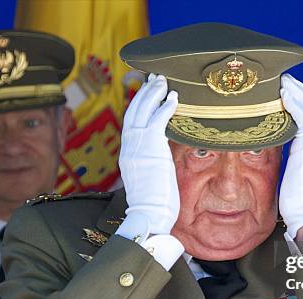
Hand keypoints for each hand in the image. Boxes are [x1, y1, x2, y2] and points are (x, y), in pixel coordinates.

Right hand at [118, 74, 179, 234]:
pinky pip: (158, 120)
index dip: (138, 105)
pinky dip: (166, 106)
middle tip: (155, 79)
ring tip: (163, 81)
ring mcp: (138, 146)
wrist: (149, 214)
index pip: (130, 122)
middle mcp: (129, 146)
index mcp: (128, 153)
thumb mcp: (149, 177)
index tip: (146, 92)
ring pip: (143, 111)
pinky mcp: (151, 147)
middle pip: (134, 111)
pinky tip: (174, 98)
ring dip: (154, 93)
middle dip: (144, 92)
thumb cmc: (153, 204)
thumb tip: (161, 155)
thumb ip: (151, 161)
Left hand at [279, 74, 302, 237]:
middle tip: (283, 77)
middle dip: (299, 90)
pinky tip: (283, 93)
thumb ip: (288, 154)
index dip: (300, 101)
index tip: (286, 89)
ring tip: (282, 79)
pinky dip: (295, 103)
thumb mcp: (291, 170)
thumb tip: (272, 146)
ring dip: (296, 92)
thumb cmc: (295, 199)